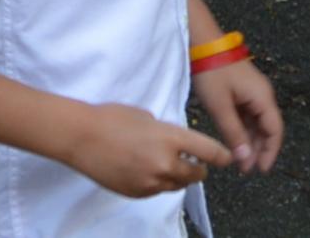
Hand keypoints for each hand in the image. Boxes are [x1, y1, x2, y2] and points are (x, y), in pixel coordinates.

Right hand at [61, 103, 237, 200]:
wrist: (81, 138)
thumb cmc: (112, 117)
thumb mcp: (146, 116)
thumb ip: (166, 132)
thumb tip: (173, 142)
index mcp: (170, 139)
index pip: (208, 152)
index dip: (222, 156)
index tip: (228, 158)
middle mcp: (165, 164)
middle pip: (196, 175)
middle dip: (199, 169)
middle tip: (196, 163)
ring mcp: (151, 182)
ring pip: (177, 186)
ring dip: (179, 177)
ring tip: (172, 166)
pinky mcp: (137, 193)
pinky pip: (157, 190)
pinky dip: (159, 183)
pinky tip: (148, 171)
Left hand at [192, 54, 284, 173]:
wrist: (202, 42)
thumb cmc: (212, 73)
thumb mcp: (221, 107)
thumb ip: (234, 134)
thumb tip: (246, 159)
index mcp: (263, 98)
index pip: (275, 130)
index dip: (270, 152)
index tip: (260, 170)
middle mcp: (263, 94)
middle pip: (268, 127)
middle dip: (259, 149)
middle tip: (245, 169)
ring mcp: (253, 91)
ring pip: (257, 122)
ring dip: (250, 140)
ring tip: (239, 158)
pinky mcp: (242, 88)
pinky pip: (248, 113)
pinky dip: (244, 129)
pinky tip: (234, 139)